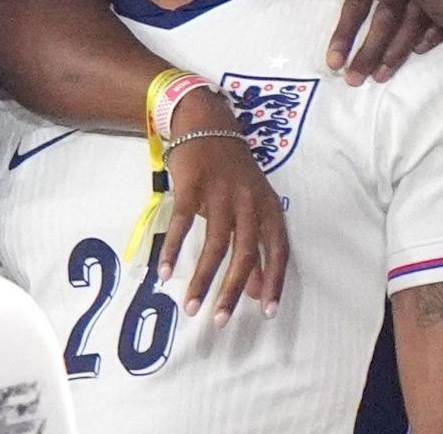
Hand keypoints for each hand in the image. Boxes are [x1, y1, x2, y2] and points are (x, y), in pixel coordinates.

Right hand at [159, 90, 287, 324]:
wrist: (206, 122)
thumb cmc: (231, 172)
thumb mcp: (251, 205)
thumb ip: (255, 248)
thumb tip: (257, 292)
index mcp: (268, 206)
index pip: (278, 249)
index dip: (273, 281)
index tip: (265, 312)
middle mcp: (248, 200)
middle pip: (244, 252)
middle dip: (232, 290)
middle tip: (221, 321)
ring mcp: (220, 191)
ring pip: (214, 243)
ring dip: (201, 278)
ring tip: (189, 306)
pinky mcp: (192, 184)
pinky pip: (182, 223)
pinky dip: (173, 250)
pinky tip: (164, 273)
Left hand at [276, 0, 442, 85]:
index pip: (356, 5)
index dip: (344, 34)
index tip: (333, 62)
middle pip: (385, 20)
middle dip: (371, 52)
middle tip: (355, 80)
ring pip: (413, 22)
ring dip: (398, 51)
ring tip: (381, 77)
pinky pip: (441, 13)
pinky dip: (432, 33)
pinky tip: (419, 51)